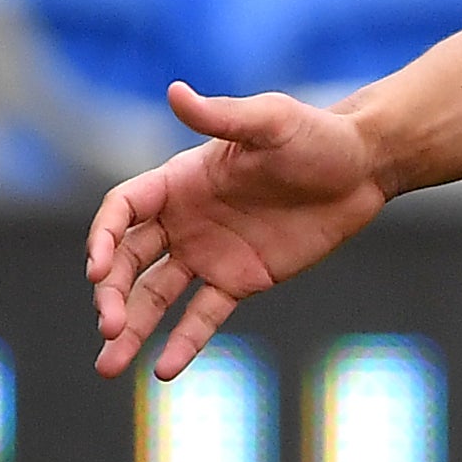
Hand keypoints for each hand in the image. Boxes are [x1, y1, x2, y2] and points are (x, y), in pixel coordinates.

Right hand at [85, 82, 386, 381]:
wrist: (363, 170)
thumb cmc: (316, 136)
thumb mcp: (271, 121)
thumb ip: (222, 115)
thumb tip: (175, 91)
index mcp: (179, 181)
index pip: (122, 211)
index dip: (104, 238)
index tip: (99, 270)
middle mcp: (184, 220)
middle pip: (129, 260)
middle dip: (112, 293)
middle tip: (107, 326)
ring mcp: (208, 254)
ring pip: (156, 296)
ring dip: (132, 328)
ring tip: (109, 366)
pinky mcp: (239, 282)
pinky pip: (202, 317)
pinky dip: (183, 342)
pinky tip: (163, 371)